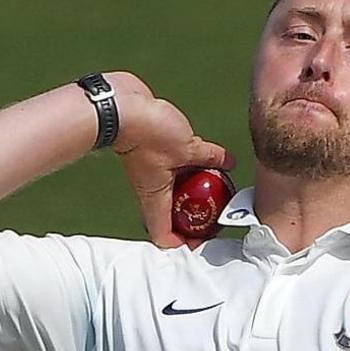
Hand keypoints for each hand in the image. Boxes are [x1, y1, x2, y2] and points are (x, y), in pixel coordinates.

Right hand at [107, 73, 235, 248]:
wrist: (120, 106)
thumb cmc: (146, 133)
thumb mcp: (188, 148)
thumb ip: (211, 157)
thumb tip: (229, 164)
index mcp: (155, 199)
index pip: (165, 237)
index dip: (185, 243)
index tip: (205, 237)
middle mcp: (153, 190)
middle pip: (174, 216)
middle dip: (197, 216)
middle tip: (219, 209)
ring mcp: (154, 172)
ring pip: (178, 191)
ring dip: (197, 190)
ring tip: (219, 184)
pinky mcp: (155, 153)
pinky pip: (177, 167)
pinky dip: (192, 166)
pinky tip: (208, 156)